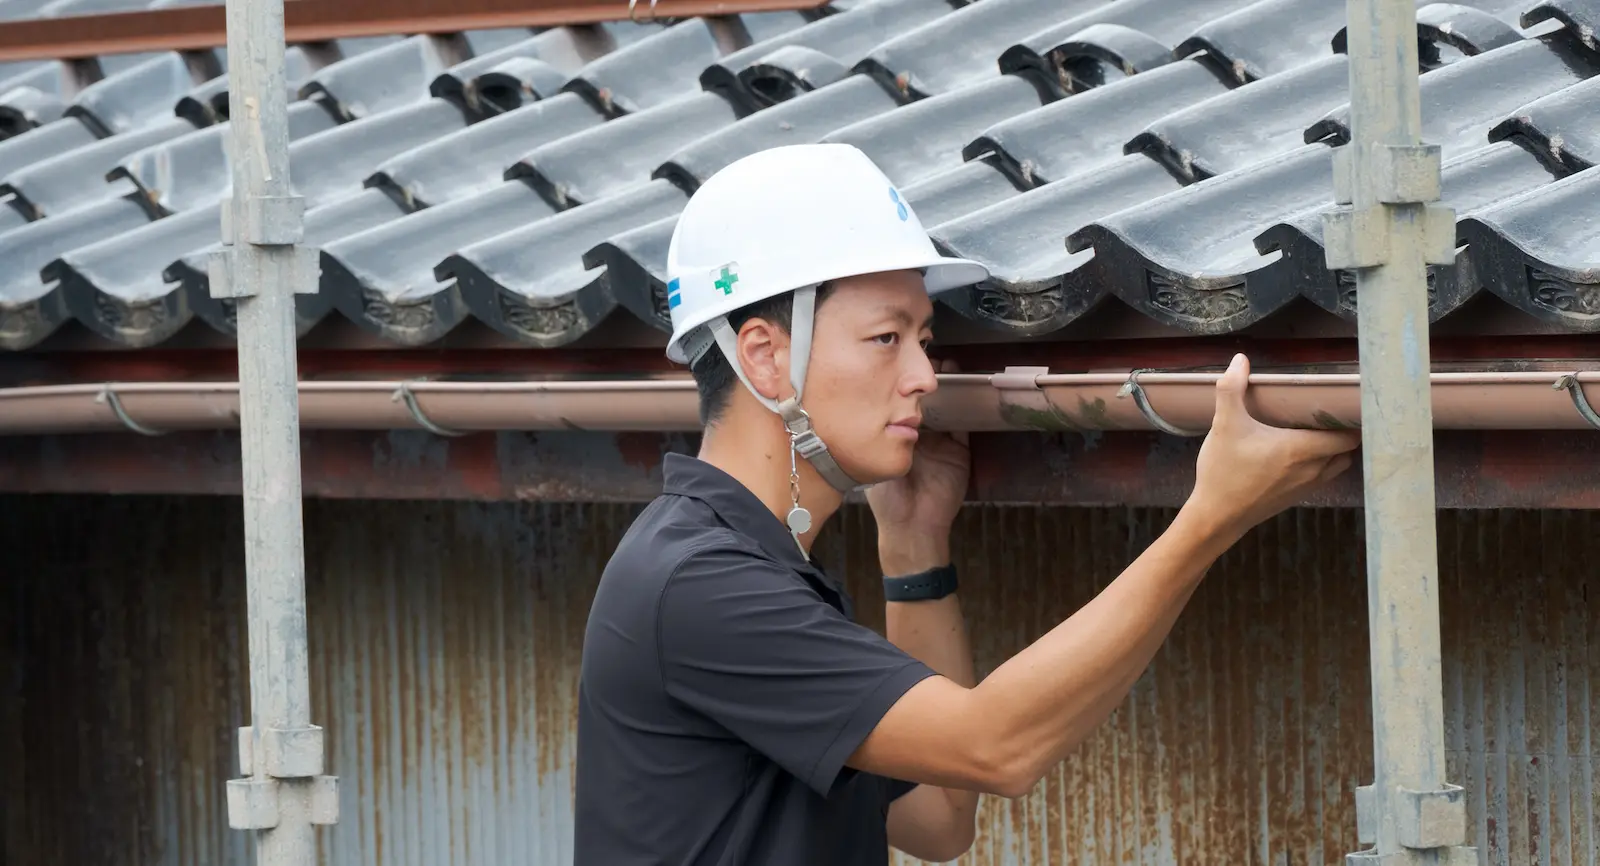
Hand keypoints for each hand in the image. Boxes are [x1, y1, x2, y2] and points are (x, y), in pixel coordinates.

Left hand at [867, 359, 969, 572]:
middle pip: (928, 403)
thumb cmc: (888, 499)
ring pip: (949, 409)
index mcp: (900, 438)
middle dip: (928, 382)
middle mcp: (923, 438)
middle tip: (930, 358)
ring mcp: (943, 444)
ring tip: (949, 365)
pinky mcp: (960, 453)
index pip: (903, 405)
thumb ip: (883, 438)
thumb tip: (875, 407)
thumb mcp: (880, 460)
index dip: (905, 388)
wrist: (911, 526)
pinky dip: (967, 407)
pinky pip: (966, 426)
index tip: (904, 365)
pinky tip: (966, 388)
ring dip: (950, 389)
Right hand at [1187, 354, 1359, 539]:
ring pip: (1338, 466)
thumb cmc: (1223, 471)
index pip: (1347, 435)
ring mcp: (1306, 486)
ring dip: (1336, 450)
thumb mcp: (1224, 426)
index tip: (1345, 403)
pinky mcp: (1296, 497)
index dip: (1351, 419)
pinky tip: (1302, 454)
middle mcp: (1312, 469)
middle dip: (1346, 432)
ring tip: (1322, 432)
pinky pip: (1323, 477)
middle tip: (1332, 413)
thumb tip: (1240, 360)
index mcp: (1301, 449)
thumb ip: (1232, 390)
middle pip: (1347, 450)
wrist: (1216, 517)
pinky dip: (1323, 465)